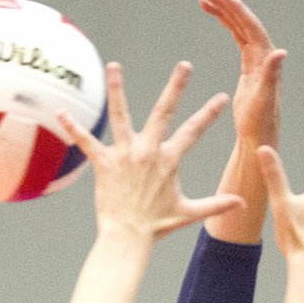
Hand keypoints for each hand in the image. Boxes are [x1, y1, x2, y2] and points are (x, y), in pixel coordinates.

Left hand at [57, 61, 242, 240]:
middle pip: (164, 111)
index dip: (209, 113)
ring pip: (121, 114)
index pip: (194, 131)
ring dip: (117, 88)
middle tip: (184, 65)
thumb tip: (242, 203)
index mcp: (169, 160)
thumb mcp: (189, 213)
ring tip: (114, 66)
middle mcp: (149, 151)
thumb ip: (216, 205)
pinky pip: (87, 142)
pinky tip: (61, 112)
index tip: (222, 97)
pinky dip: (74, 127)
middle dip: (176, 87)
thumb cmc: (157, 226)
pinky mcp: (104, 163)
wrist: (128, 237)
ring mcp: (125, 155)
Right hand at [200, 0, 285, 147]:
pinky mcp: (248, 65)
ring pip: (239, 27)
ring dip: (223, 11)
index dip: (238, 11)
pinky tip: (213, 14)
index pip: (252, 28)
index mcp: (266, 60)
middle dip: (227, 5)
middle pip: (244, 22)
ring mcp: (256, 59)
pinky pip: (236, 37)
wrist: (257, 135)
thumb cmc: (259, 121)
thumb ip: (272, 75)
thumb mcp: (263, 99)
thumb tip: (281, 53)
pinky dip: (225, 24)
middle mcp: (264, 55)